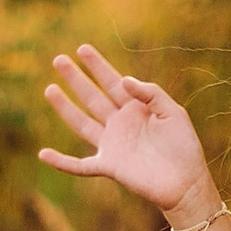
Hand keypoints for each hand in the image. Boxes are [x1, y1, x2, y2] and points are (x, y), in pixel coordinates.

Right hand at [38, 43, 216, 218]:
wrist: (187, 181)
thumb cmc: (184, 146)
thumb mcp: (173, 113)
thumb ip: (151, 94)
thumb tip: (124, 80)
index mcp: (136, 108)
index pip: (112, 82)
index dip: (97, 66)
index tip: (82, 49)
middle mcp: (120, 124)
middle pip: (92, 97)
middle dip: (76, 79)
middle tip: (59, 60)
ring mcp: (112, 144)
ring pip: (81, 123)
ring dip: (65, 108)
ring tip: (50, 88)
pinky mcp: (109, 166)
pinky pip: (79, 165)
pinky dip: (61, 162)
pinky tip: (43, 154)